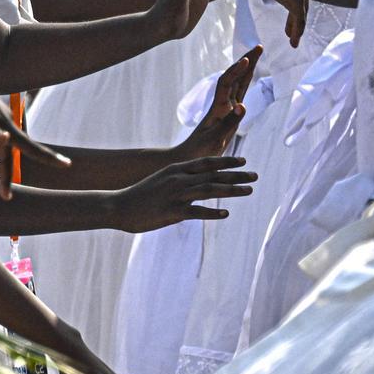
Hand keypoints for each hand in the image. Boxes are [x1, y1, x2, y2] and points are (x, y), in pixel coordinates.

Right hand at [112, 156, 254, 232]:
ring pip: (210, 190)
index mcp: (176, 169)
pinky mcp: (173, 212)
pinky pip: (197, 212)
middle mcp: (179, 179)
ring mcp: (176, 195)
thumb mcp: (161, 179)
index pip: (207, 162)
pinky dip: (213, 212)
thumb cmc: (140, 195)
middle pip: (214, 175)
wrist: (118, 205)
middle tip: (255, 175)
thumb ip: (178, 178)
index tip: (243, 160)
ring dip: (232, 190)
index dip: (226, 161)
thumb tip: (194, 180)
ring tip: (249, 191)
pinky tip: (226, 213)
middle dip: (237, 175)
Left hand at [176, 46, 261, 158]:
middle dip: (246, 62)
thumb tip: (242, 105)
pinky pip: (238, 96)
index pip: (228, 82)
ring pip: (237, 85)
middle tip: (258, 47)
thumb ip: (230, 122)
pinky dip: (244, 85)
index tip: (247, 58)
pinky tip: (246, 80)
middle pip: (235, 78)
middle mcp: (221, 106)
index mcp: (218, 108)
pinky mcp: (227, 118)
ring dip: (246, 70)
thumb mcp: (216, 138)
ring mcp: (224, 111)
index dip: (237, 70)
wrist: (187, 160)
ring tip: (255, 56)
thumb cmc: (199, 152)